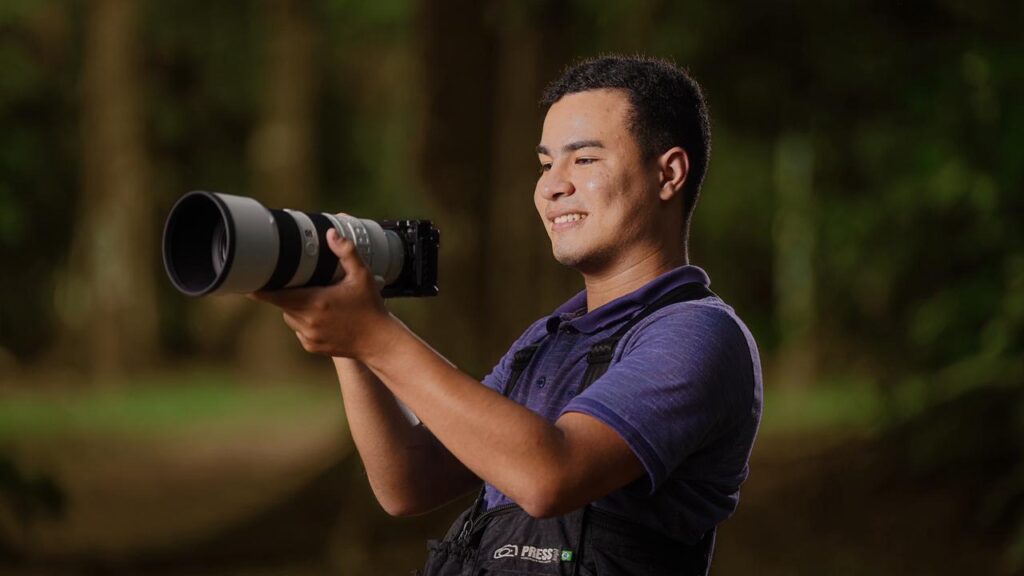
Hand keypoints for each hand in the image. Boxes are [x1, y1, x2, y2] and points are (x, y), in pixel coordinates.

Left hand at [249, 228, 390, 359]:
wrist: (379, 341)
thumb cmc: (371, 307)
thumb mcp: (362, 276)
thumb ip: (346, 252)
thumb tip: (331, 233)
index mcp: (315, 302)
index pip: (275, 295)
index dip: (258, 289)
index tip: (246, 281)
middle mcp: (307, 321)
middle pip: (283, 303)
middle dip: (287, 292)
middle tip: (300, 283)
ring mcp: (308, 336)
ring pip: (290, 317)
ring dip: (296, 307)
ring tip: (319, 301)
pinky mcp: (311, 346)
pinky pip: (300, 330)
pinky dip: (306, 322)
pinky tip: (325, 318)